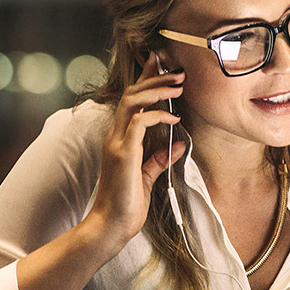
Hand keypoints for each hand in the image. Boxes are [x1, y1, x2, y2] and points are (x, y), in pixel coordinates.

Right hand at [86, 52, 186, 247]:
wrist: (110, 227)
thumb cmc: (127, 206)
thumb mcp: (148, 178)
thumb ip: (159, 160)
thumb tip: (178, 145)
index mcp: (119, 139)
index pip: (131, 100)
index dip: (145, 79)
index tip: (160, 62)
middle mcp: (114, 136)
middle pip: (131, 93)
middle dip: (154, 77)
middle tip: (178, 71)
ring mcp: (116, 143)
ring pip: (133, 101)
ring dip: (157, 89)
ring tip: (179, 85)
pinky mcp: (122, 153)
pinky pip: (139, 121)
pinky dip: (157, 114)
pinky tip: (174, 117)